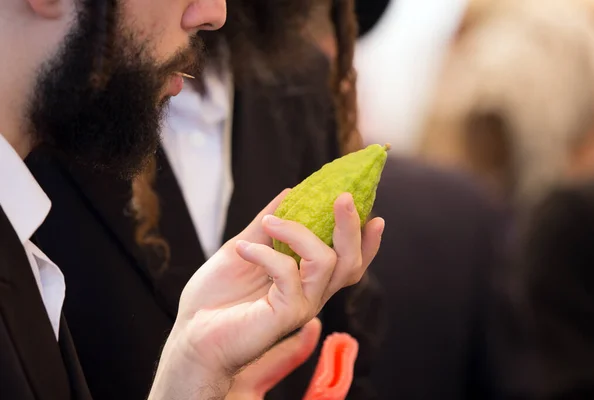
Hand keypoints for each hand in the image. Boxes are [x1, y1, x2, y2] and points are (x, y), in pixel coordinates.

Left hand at [149, 189, 383, 398]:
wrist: (191, 331)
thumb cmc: (216, 296)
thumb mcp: (243, 246)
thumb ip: (267, 224)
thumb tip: (290, 192)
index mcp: (306, 279)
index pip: (347, 261)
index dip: (366, 241)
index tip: (374, 214)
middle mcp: (311, 293)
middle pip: (350, 262)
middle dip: (351, 227)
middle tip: (342, 198)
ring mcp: (301, 305)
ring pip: (326, 262)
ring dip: (299, 232)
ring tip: (269, 222)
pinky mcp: (286, 315)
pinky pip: (289, 273)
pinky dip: (265, 254)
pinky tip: (243, 249)